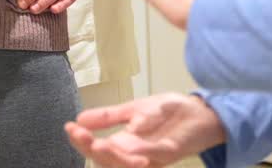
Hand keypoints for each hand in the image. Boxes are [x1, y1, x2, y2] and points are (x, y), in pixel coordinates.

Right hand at [65, 93, 225, 167]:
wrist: (202, 112)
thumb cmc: (171, 113)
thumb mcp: (132, 110)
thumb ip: (108, 117)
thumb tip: (80, 119)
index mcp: (124, 142)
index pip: (97, 147)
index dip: (81, 141)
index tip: (69, 127)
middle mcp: (136, 153)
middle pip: (108, 159)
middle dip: (92, 149)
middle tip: (81, 135)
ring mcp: (153, 155)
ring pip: (127, 163)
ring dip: (114, 156)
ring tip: (98, 144)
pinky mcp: (172, 151)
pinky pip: (155, 154)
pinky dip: (144, 152)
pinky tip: (134, 150)